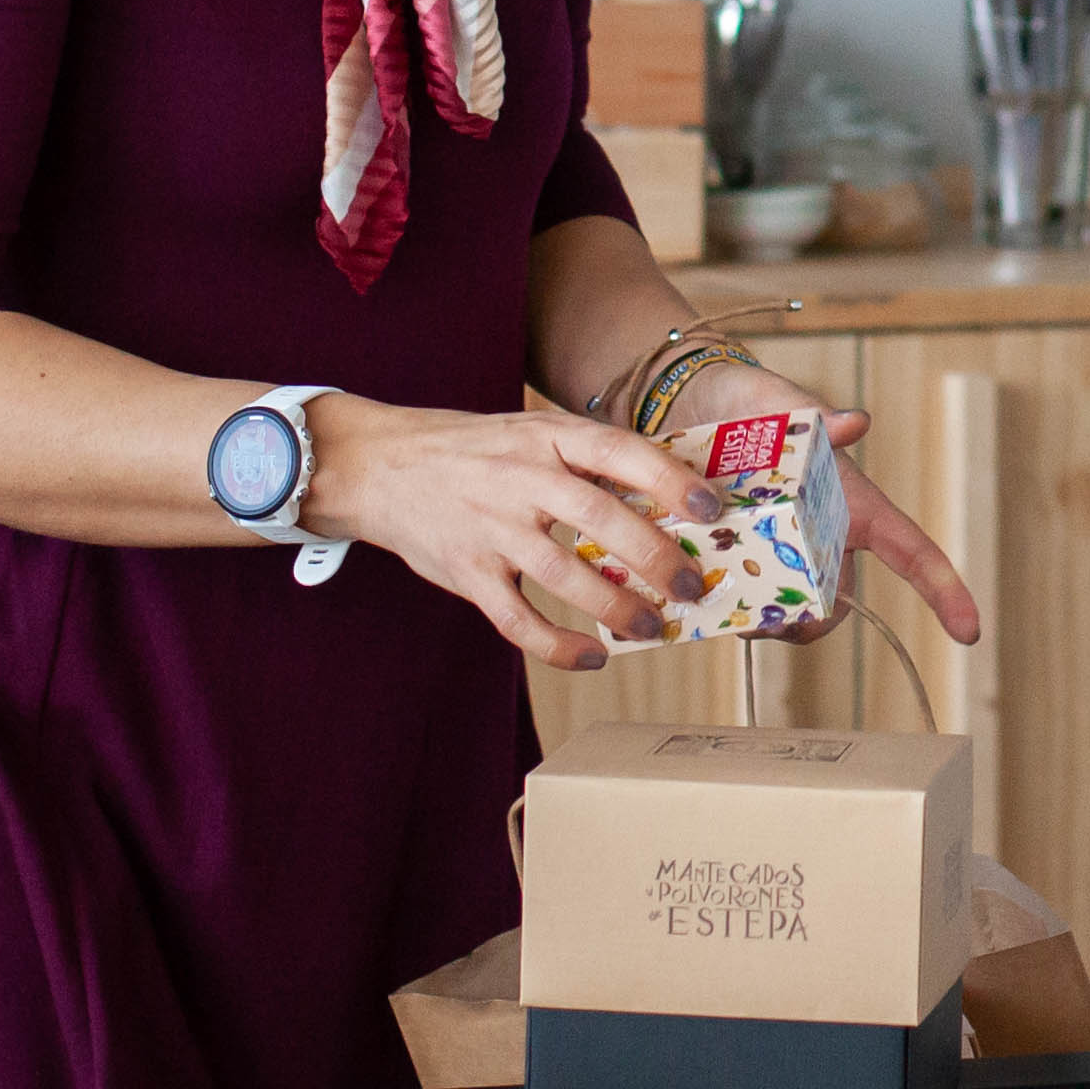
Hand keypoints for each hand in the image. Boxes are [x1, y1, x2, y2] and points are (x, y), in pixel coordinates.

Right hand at [302, 396, 724, 671]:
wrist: (378, 466)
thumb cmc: (474, 451)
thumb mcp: (530, 432)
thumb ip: (586, 459)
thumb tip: (670, 493)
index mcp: (546, 436)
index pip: (618, 451)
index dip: (669, 479)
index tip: (711, 507)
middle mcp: (521, 478)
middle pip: (600, 518)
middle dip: (656, 557)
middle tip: (693, 586)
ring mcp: (491, 527)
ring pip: (565, 575)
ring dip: (618, 607)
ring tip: (654, 627)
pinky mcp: (466, 572)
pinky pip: (517, 619)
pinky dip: (558, 646)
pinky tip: (594, 656)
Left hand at [660, 361, 987, 656]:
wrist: (690, 406)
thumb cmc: (752, 402)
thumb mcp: (780, 401)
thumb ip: (814, 415)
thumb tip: (856, 421)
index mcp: (851, 504)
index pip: (910, 550)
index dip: (944, 590)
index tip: (969, 632)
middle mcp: (823, 538)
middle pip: (838, 602)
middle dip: (808, 621)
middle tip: (762, 615)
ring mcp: (782, 557)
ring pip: (787, 616)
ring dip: (758, 618)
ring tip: (718, 593)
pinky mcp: (739, 566)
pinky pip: (741, 608)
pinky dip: (721, 609)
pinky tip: (692, 591)